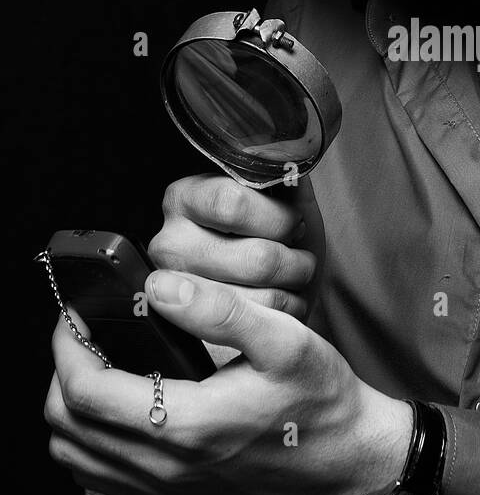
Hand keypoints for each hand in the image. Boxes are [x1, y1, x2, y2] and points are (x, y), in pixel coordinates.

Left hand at [44, 272, 413, 494]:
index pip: (86, 391)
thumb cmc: (321, 399)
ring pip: (74, 455)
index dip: (67, 345)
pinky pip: (98, 476)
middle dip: (64, 371)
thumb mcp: (284, 340)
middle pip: (66, 426)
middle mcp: (166, 466)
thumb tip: (157, 285)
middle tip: (86, 333)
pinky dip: (88, 440)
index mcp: (188, 424)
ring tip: (100, 365)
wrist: (349, 458)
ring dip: (72, 408)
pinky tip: (119, 405)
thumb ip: (219, 310)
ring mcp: (164, 489)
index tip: (77, 313)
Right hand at [149, 172, 324, 329]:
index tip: (292, 224)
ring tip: (290, 279)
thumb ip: (283, 174)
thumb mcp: (284, 196)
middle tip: (296, 257)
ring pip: (257, 297)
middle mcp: (169, 242)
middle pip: (254, 258)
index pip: (233, 204)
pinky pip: (250, 328)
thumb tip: (287, 165)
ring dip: (289, 290)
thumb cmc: (279, 235)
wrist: (275, 286)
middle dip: (291, 261)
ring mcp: (177, 289)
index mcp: (185, 198)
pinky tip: (278, 302)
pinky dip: (280, 315)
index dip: (278, 219)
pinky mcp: (191, 329)